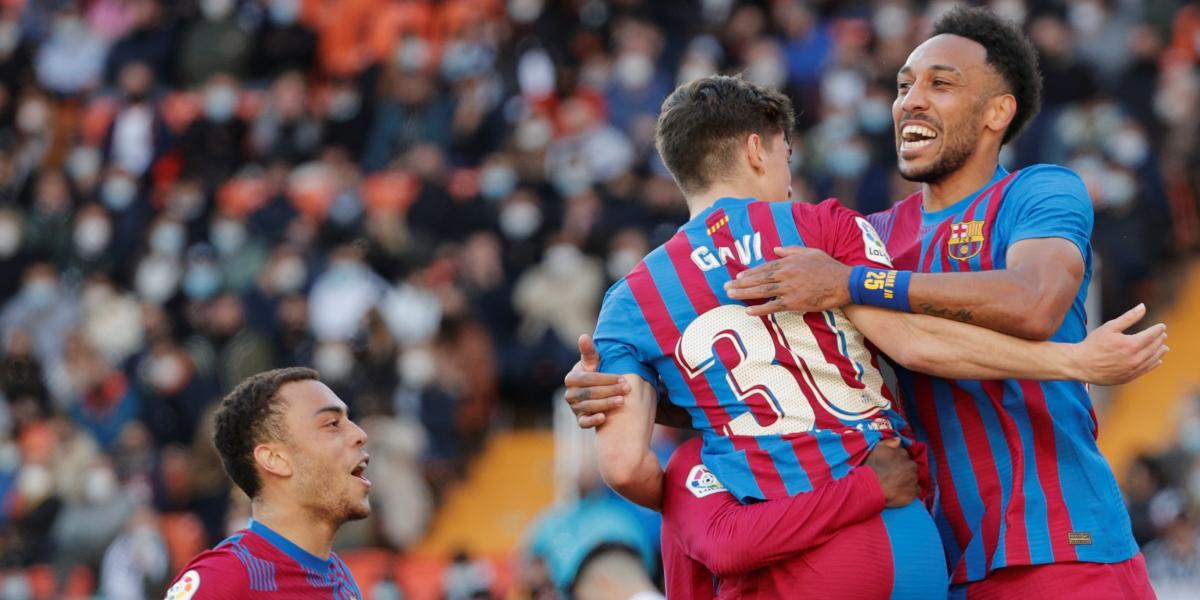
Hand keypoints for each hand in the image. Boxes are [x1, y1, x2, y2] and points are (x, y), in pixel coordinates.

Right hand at [563, 334, 628, 427]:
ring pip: (589, 407)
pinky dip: (593, 420)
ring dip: (606, 404)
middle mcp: (569, 394)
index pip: (589, 378)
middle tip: (627, 389)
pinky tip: (604, 418)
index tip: (623, 378)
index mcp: (571, 378)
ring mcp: (574, 408)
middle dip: (610, 390)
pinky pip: (584, 423)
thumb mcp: (593, 362)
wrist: (599, 393)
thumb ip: (589, 351)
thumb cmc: (597, 373)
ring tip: (622, 401)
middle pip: (590, 393)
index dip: (606, 378)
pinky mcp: (580, 420)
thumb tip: (583, 336)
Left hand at [724, 247, 852, 316]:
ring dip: (744, 294)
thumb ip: (791, 250)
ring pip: (762, 291)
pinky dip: (760, 309)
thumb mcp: (810, 251)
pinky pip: (773, 306)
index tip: (737, 276)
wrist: (843, 282)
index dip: (749, 273)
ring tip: (730, 295)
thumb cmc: (828, 266)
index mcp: (788, 262)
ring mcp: (789, 289)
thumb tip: (777, 249)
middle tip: (726, 286)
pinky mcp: (795, 302)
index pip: (764, 267)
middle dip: (740, 283)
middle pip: (758, 279)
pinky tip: (748, 311)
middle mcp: (786, 274)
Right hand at [864, 438, 919, 507]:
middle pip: (911, 467)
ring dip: (908, 480)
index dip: (898, 461)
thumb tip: (899, 440)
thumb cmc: (874, 467)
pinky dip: (910, 491)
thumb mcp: (878, 449)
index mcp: (904, 454)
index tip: (891, 466)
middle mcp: (912, 465)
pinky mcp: (914, 492)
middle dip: (905, 470)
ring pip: (913, 478)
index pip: (904, 456)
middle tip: (894, 475)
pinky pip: (915, 490)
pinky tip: (901, 492)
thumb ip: (889, 442)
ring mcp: (914, 479)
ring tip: (897, 484)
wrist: (872, 486)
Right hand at [1068, 303, 1167, 384]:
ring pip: (1152, 360)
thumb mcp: (1109, 327)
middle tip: (1163, 335)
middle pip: (1154, 347)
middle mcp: (1135, 358)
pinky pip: (1146, 370)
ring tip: (1164, 347)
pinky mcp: (1128, 377)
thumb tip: (1143, 307)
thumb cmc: (1093, 344)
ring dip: (1160, 352)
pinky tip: (1157, 360)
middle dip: (1160, 340)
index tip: (1161, 326)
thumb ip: (1128, 317)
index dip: (1158, 329)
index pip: (1152, 335)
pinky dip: (1153, 364)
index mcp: (1132, 344)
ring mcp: (1132, 369)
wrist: (1080, 364)